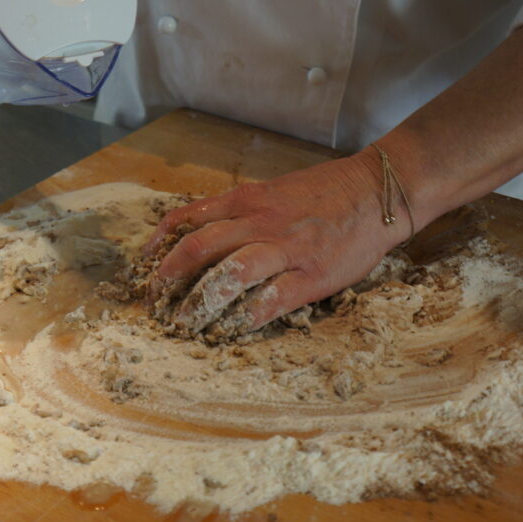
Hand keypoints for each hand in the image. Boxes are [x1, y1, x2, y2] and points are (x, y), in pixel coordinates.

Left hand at [143, 150, 417, 334]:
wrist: (377, 191)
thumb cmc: (326, 192)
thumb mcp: (274, 190)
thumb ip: (242, 210)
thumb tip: (205, 231)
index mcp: (247, 200)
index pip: (189, 217)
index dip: (160, 243)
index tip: (146, 264)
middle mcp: (260, 222)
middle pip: (200, 247)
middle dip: (170, 277)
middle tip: (155, 301)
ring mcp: (286, 249)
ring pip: (230, 274)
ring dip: (201, 301)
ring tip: (184, 323)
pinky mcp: (311, 276)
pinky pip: (270, 300)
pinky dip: (246, 317)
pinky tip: (230, 330)